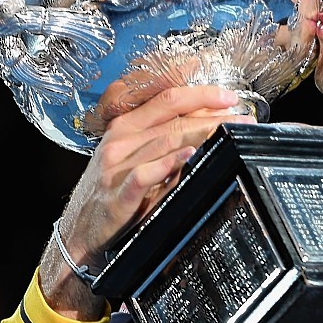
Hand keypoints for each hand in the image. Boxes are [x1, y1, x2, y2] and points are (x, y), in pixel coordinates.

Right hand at [43, 84, 250, 315]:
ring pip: (164, 140)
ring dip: (202, 134)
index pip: (165, 97)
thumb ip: (162, 137)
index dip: (199, 92)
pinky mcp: (117, 195)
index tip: (228, 95)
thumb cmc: (112, 190)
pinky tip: (189, 156)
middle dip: (211, 113)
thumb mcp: (132, 155)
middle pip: (171, 116)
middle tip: (242, 116)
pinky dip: (167, 164)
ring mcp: (115, 166)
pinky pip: (144, 174)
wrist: (80, 230)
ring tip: (229, 132)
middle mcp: (119, 139)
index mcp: (124, 125)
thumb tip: (205, 122)